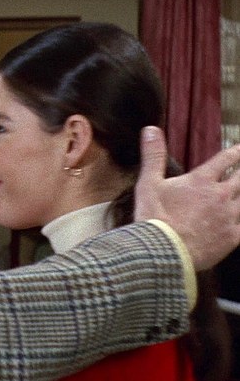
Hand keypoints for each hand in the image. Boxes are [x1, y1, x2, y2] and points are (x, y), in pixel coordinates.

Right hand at [135, 126, 239, 269]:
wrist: (163, 251)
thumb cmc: (154, 218)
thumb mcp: (148, 184)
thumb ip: (153, 156)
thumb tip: (151, 129)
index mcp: (201, 181)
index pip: (225, 159)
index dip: (235, 152)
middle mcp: (220, 195)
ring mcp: (229, 217)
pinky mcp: (233, 237)